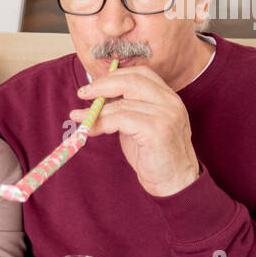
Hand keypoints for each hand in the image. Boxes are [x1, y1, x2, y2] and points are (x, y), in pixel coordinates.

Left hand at [73, 66, 199, 197]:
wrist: (175, 182)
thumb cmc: (154, 155)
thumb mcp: (139, 125)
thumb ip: (126, 109)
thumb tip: (96, 98)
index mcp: (168, 97)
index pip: (140, 73)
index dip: (113, 76)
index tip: (93, 85)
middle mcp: (170, 102)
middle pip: (131, 80)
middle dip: (102, 85)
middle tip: (82, 94)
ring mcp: (166, 115)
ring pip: (122, 103)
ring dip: (96, 111)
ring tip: (80, 118)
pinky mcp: (157, 130)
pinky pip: (121, 119)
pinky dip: (101, 123)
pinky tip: (91, 130)